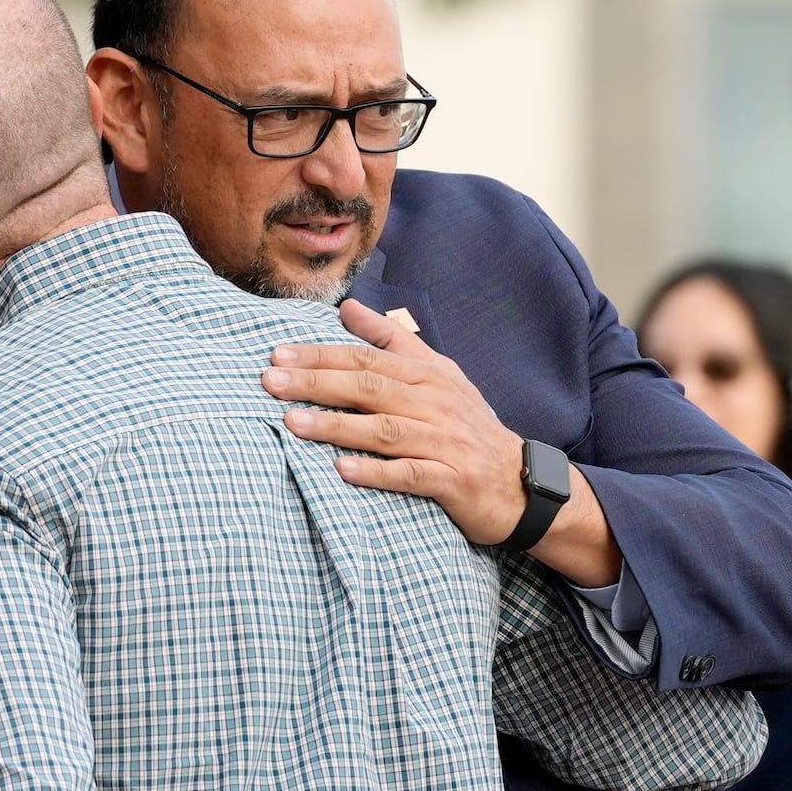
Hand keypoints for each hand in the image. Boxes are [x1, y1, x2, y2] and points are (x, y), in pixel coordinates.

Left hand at [262, 300, 618, 585]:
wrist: (521, 484)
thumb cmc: (466, 426)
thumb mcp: (438, 375)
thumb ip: (392, 340)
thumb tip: (348, 307)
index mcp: (428, 374)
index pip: (366, 357)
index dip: (320, 355)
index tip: (277, 354)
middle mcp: (436, 402)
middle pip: (369, 387)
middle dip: (317, 382)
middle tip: (270, 382)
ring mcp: (445, 441)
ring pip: (384, 429)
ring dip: (336, 426)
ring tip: (292, 423)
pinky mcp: (453, 480)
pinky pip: (409, 474)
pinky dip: (375, 471)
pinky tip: (341, 471)